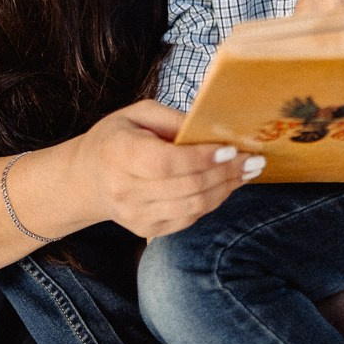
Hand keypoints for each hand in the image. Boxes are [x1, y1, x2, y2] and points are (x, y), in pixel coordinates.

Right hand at [71, 99, 263, 237]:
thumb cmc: (119, 136)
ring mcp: (135, 216)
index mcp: (118, 154)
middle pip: (186, 187)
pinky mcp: (147, 230)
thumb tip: (214, 128)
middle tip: (254, 160)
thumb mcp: (139, 113)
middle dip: (226, 173)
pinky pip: (190, 218)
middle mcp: (124, 190)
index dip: (202, 158)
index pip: (166, 162)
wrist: (88, 177)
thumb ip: (174, 119)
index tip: (232, 148)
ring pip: (193, 206)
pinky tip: (228, 185)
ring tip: (248, 171)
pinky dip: (213, 201)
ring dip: (226, 189)